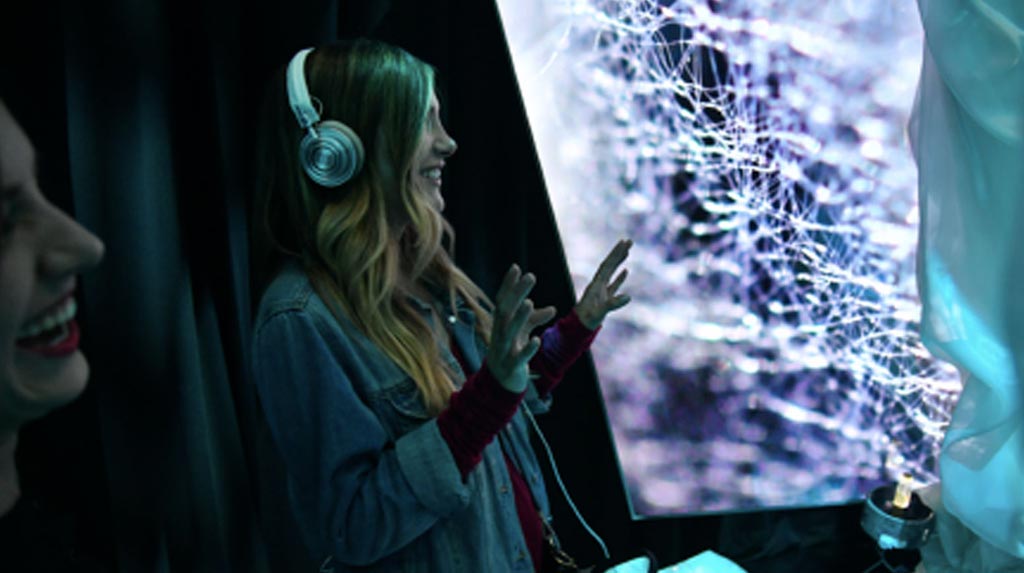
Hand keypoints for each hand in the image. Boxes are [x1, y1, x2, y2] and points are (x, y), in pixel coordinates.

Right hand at [487, 264, 556, 392]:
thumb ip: (534, 319)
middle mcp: (499, 334)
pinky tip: (536, 341)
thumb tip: (553, 308)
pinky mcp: (511, 366)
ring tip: (530, 302)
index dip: (508, 285)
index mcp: (500, 324)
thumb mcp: (522, 334)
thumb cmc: (511, 353)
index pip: (502, 300)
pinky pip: (519, 357)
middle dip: (517, 293)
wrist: (499, 384)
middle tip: (530, 276)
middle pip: (506, 310)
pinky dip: (527, 349)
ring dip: (519, 317)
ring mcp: (504, 350)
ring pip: (509, 332)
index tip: (516, 267)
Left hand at [575, 239, 632, 329]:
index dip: (616, 254)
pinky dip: (619, 277)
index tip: (624, 242)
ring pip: (612, 272)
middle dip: (619, 252)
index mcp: (596, 284)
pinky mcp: (604, 298)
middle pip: (609, 264)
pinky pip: (613, 284)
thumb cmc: (587, 320)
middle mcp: (598, 284)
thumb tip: (628, 297)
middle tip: (629, 240)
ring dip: (619, 261)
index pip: (607, 265)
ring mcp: (601, 291)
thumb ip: (613, 304)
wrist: (578, 328)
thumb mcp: (600, 312)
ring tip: (628, 250)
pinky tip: (626, 271)